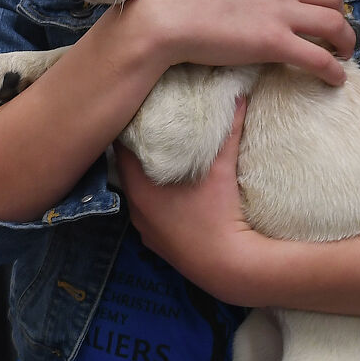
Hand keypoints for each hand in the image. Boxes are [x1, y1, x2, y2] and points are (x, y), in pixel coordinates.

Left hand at [118, 98, 273, 305]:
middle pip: (128, 168)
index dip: (131, 127)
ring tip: (162, 157)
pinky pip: (148, 213)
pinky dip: (155, 200)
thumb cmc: (220, 213)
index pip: (122, 146)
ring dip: (147, 176)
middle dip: (140, 149)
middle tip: (153, 127)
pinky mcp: (156, 243)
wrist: (227, 266)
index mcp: (139, 185)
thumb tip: (237, 94)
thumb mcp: (223, 166)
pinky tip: (171, 193)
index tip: (142, 110)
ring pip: (137, 192)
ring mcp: (143, 228)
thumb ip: (228, 128)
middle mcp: (134, 207)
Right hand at [126, 0, 353, 84]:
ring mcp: (281, 13)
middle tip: (331, 27)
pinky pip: (319, 57)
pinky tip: (336, 79)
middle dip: (338, 11)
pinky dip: (334, 70)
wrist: (165, 17)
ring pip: (335, 23)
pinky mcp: (275, 44)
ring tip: (344, 52)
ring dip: (346, 40)